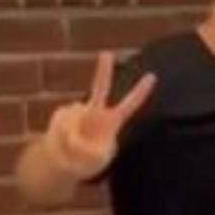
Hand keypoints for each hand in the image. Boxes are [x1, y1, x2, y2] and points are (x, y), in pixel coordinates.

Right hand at [45, 52, 154, 179]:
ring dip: (71, 137)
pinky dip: (61, 138)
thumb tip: (72, 136)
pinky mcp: (61, 114)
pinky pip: (61, 126)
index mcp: (112, 121)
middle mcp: (95, 111)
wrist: (64, 161)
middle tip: (108, 52)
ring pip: (74, 120)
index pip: (130, 105)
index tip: (153, 76)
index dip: (141, 92)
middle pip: (100, 88)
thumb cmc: (87, 161)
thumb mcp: (95, 161)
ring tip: (73, 148)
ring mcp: (77, 110)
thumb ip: (87, 150)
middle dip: (103, 71)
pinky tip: (62, 144)